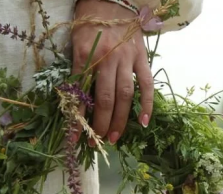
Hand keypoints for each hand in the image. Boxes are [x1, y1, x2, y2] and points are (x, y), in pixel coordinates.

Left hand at [72, 0, 153, 144]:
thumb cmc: (88, 22)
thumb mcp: (75, 44)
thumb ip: (77, 71)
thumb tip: (76, 101)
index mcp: (86, 56)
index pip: (81, 94)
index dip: (78, 117)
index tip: (75, 136)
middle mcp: (107, 59)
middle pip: (105, 99)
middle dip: (100, 124)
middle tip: (97, 142)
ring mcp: (126, 59)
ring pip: (125, 96)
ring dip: (120, 120)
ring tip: (114, 137)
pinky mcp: (141, 58)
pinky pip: (147, 84)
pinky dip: (147, 103)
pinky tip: (143, 122)